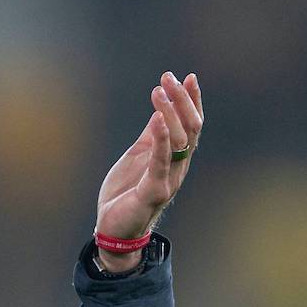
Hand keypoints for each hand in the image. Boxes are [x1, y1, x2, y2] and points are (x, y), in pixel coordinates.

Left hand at [95, 72, 203, 268]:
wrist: (113, 230)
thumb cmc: (125, 194)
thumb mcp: (138, 157)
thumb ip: (151, 137)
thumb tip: (161, 111)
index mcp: (175, 159)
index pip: (192, 125)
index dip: (192, 100)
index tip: (189, 76)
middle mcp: (178, 168)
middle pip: (191, 128)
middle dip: (182, 99)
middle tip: (169, 77)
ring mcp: (169, 180)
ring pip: (180, 140)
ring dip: (170, 112)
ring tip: (159, 90)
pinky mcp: (154, 191)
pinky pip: (162, 162)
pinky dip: (163, 139)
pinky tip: (160, 120)